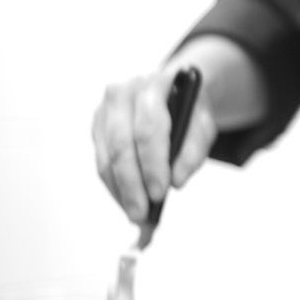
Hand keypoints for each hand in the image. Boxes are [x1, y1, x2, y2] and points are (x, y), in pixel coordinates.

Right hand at [90, 65, 216, 222]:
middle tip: (142, 214)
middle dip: (132, 185)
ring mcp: (105, 109)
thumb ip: (193, 150)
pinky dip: (114, 186)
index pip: (149, 128)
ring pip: (107, 157)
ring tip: (135, 214)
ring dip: (120, 191)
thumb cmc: (189, 110)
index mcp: (154, 85)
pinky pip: (102, 162)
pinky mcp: (97, 126)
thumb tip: (176, 181)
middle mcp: (123, 92)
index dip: (153, 164)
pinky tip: (126, 202)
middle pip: (122, 145)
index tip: (160, 194)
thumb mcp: (202, 125)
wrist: (174, 90)